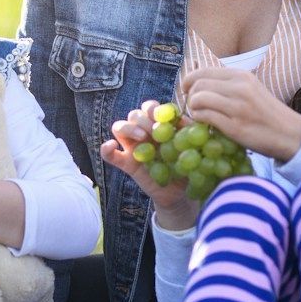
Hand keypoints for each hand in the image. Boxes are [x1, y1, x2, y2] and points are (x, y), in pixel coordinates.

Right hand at [101, 100, 197, 231]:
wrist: (181, 193)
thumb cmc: (189, 166)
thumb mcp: (194, 149)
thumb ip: (192, 135)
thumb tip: (191, 122)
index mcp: (159, 125)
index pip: (151, 108)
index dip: (153, 108)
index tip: (161, 117)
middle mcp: (144, 132)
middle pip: (134, 115)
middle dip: (142, 119)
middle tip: (152, 131)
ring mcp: (133, 147)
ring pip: (119, 127)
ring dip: (128, 128)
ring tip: (141, 138)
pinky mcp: (126, 164)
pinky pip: (110, 155)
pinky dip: (106, 149)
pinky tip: (110, 146)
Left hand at [182, 67, 300, 160]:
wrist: (290, 134)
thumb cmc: (266, 113)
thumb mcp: (250, 89)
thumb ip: (227, 84)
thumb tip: (196, 84)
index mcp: (241, 75)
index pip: (202, 71)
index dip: (189, 81)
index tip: (186, 91)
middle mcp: (240, 88)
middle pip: (197, 85)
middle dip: (190, 96)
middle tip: (194, 107)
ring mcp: (237, 107)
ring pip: (198, 99)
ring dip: (193, 109)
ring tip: (200, 115)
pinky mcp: (235, 127)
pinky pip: (205, 117)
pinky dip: (199, 120)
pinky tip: (206, 124)